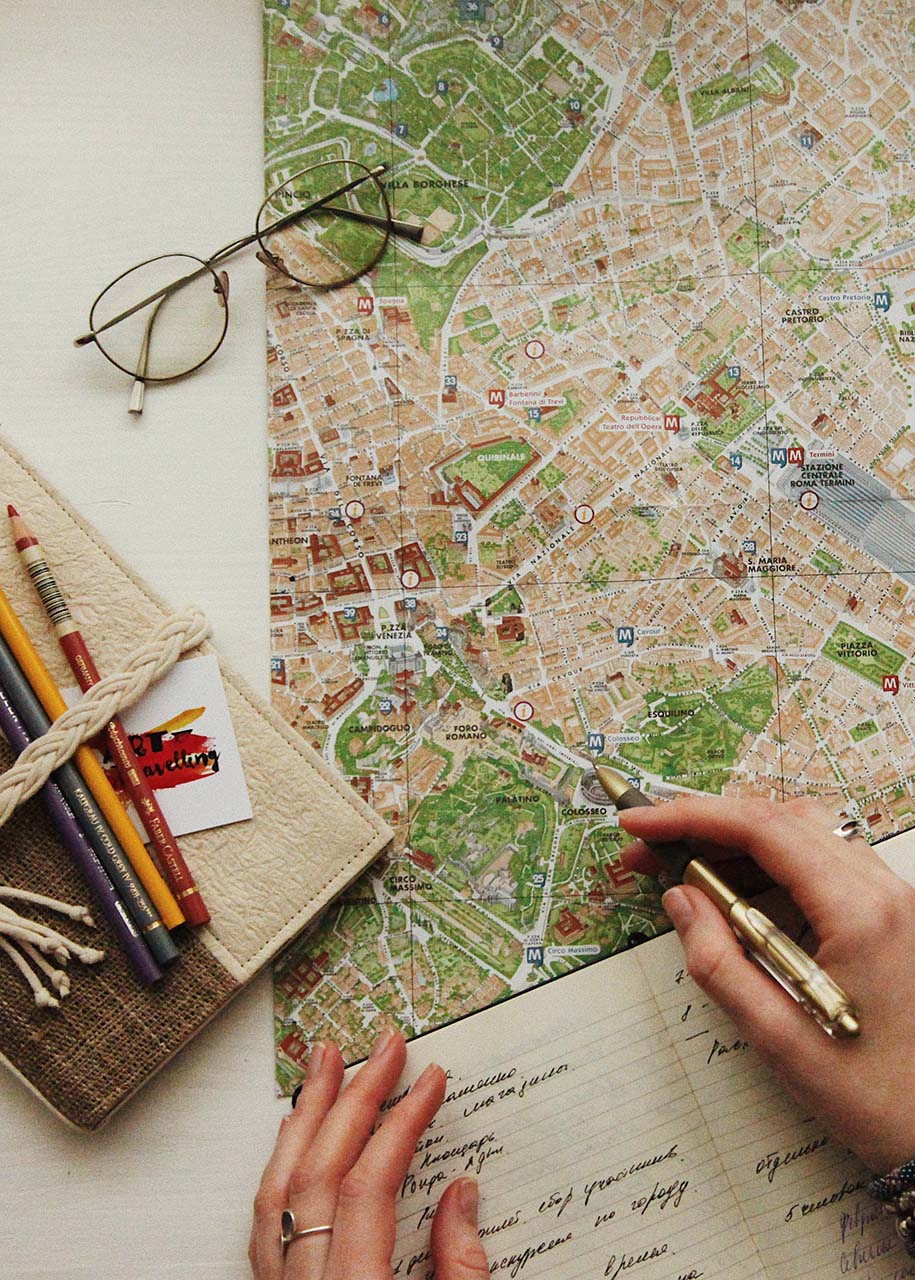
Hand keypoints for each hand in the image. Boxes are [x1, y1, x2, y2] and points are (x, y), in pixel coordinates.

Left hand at [249, 1028, 489, 1278]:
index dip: (402, 1125)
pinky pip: (267, 1220)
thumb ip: (460, 1269)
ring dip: (307, 1117)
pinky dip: (282, 1164)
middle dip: (354, 1099)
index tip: (429, 1081)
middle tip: (384, 1048)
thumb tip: (461, 1194)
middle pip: (319, 1172)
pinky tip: (295, 1132)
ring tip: (326, 1064)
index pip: (369, 1186)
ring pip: (279, 1188)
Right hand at [619, 793, 914, 1173]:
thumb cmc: (876, 1099)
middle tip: (649, 850)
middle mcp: (882, 892)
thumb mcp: (779, 1039)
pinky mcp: (886, 915)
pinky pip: (820, 864)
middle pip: (781, 820)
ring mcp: (890, 900)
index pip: (763, 830)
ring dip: (736, 842)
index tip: (640, 824)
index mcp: (859, 913)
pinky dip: (768, 864)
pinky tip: (732, 892)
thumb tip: (680, 899)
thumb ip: (719, 963)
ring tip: (681, 868)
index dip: (691, 817)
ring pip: (802, 835)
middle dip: (706, 825)